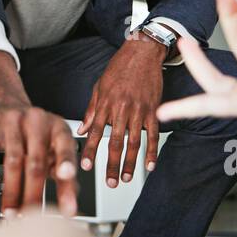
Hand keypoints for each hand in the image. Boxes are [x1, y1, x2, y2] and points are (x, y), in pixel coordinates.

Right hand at [0, 103, 78, 217]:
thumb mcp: (53, 148)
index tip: (66, 177)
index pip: (65, 147)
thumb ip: (63, 173)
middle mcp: (36, 121)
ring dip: (11, 191)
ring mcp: (11, 120)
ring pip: (12, 160)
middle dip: (33, 194)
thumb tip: (69, 204)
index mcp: (57, 127)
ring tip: (10, 212)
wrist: (6, 104)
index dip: (66, 162)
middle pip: (36, 162)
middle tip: (30, 217)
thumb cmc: (34, 135)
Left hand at [79, 34, 165, 186]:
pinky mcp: (153, 110)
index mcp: (105, 104)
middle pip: (115, 143)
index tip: (84, 167)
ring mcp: (138, 110)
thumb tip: (84, 130)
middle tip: (109, 183)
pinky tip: (150, 165)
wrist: (142, 52)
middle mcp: (121, 109)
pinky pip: (153, 134)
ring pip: (133, 142)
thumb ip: (92, 110)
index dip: (89, 152)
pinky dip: (152, 151)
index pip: (95, 133)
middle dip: (110, 165)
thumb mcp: (100, 86)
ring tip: (126, 178)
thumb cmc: (120, 68)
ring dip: (129, 163)